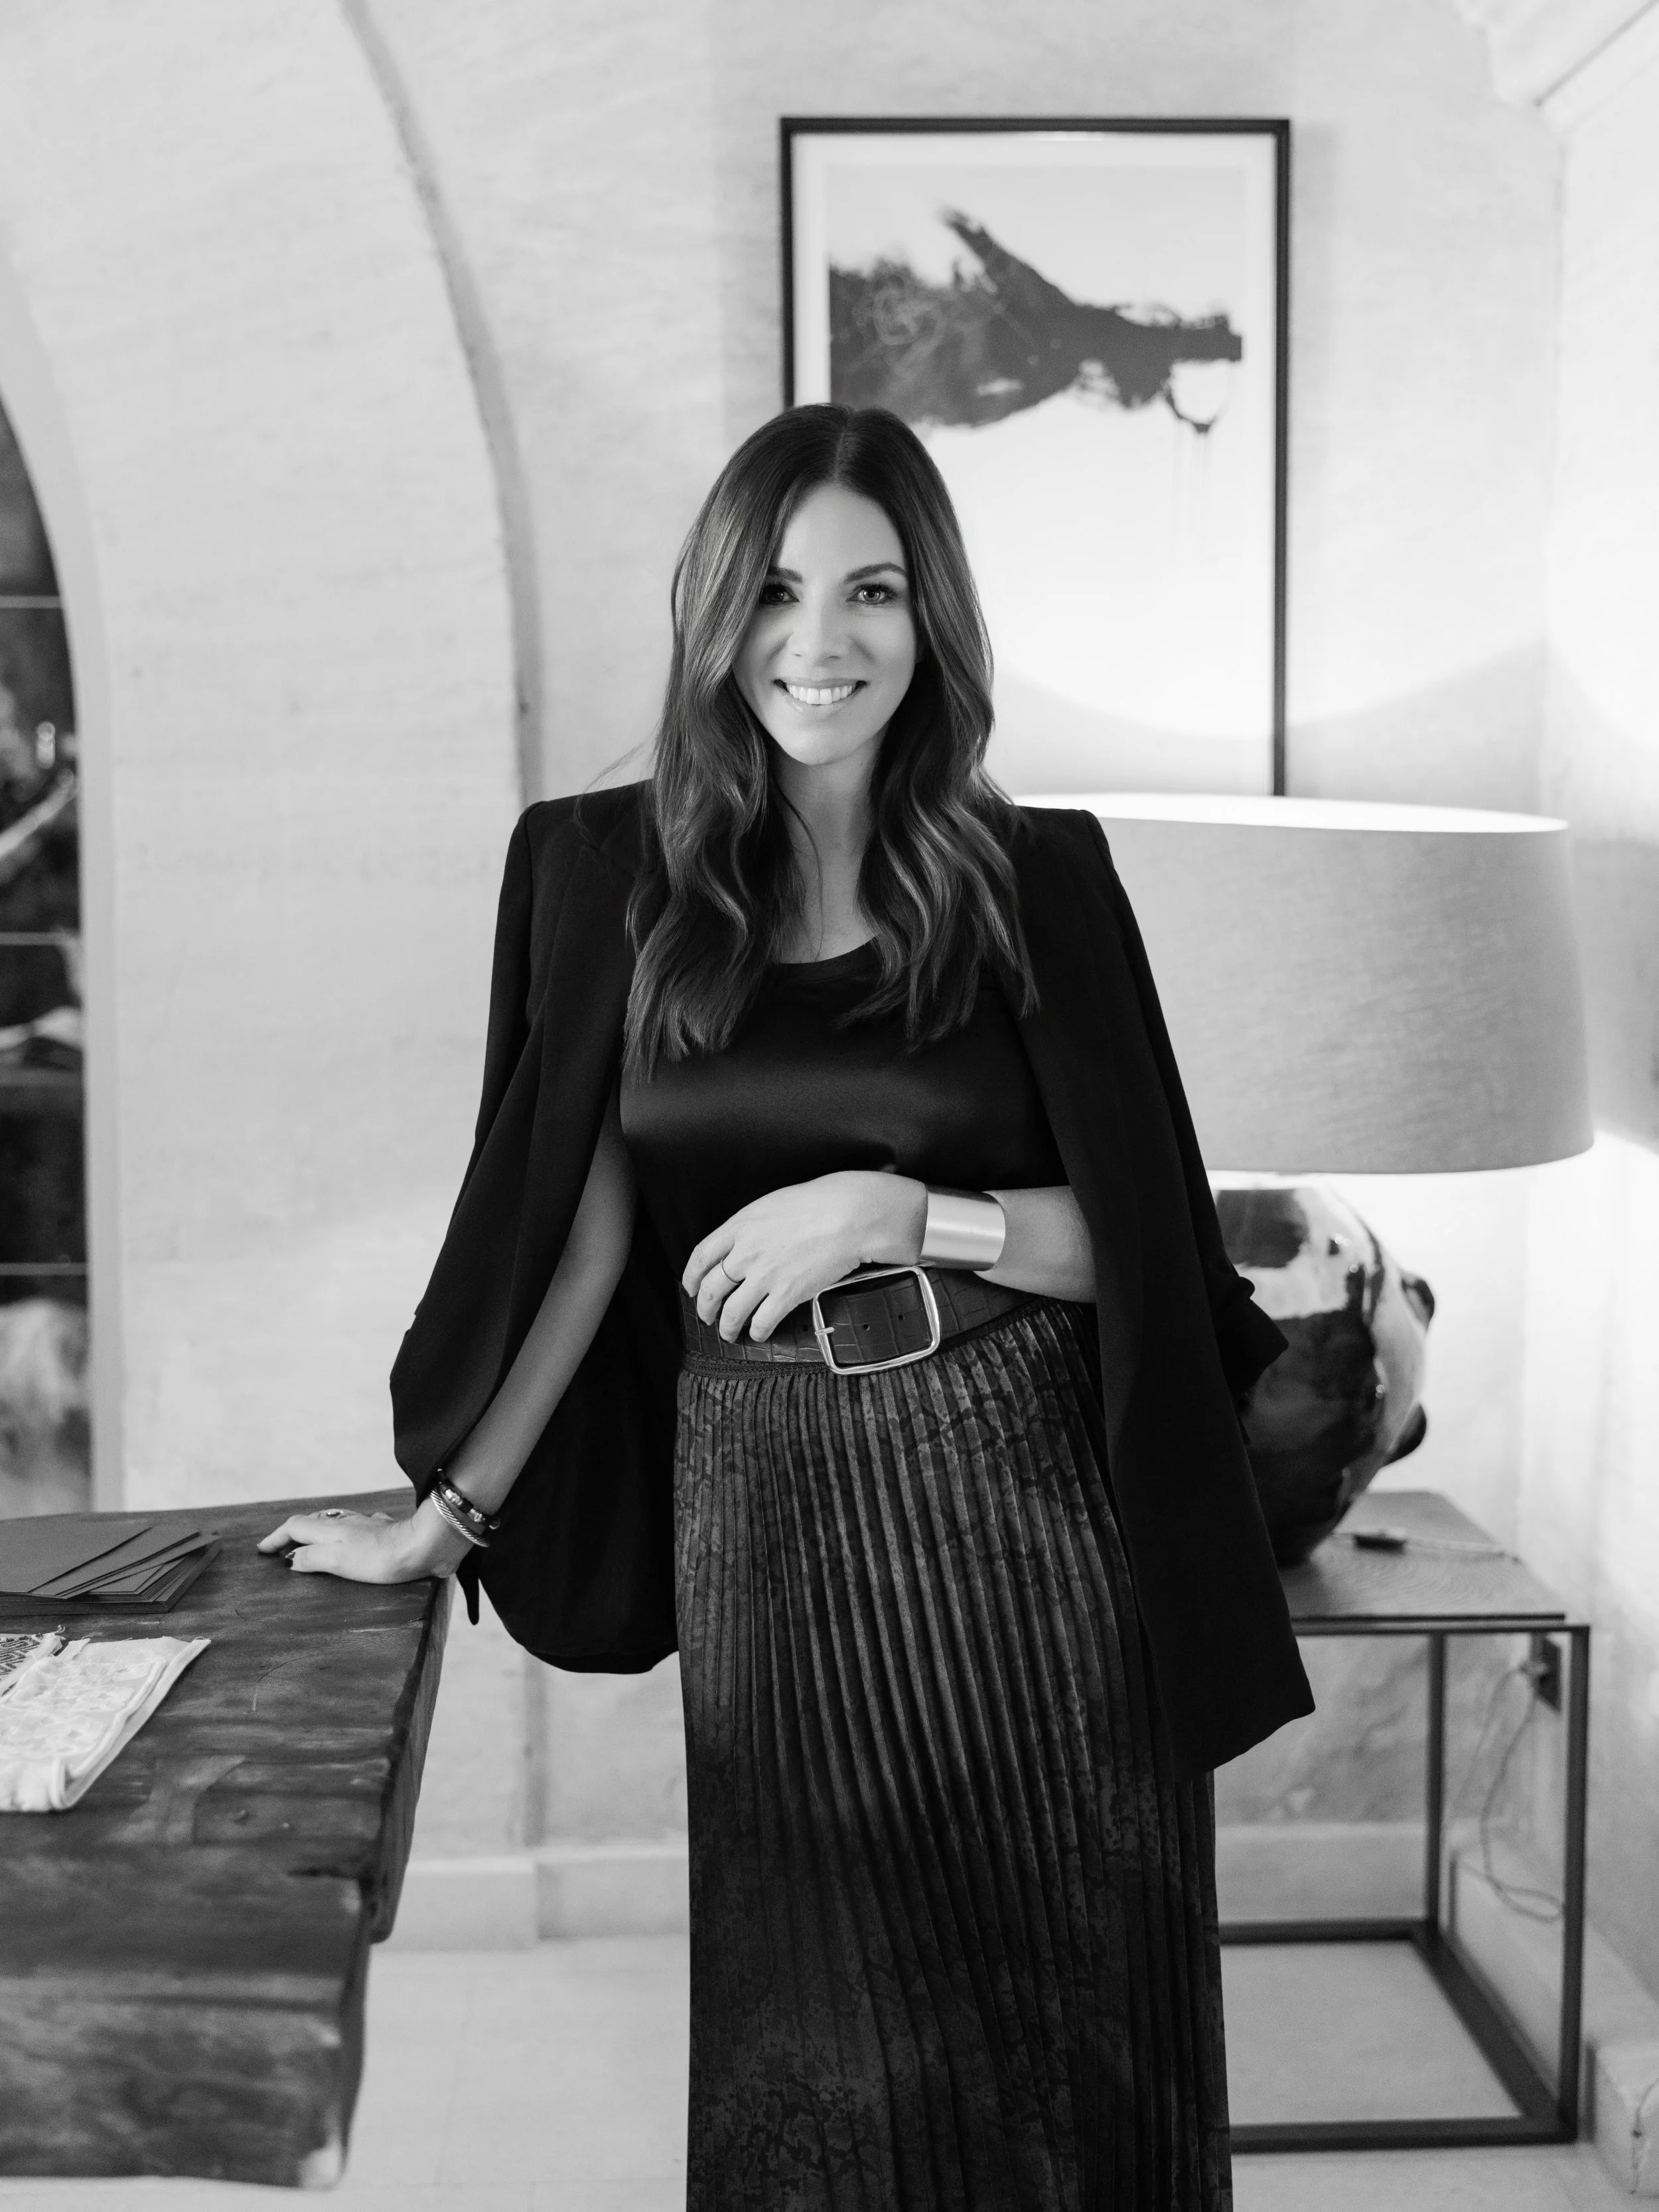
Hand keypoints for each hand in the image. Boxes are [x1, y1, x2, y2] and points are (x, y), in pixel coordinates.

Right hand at [256, 1498, 472, 1583]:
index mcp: (332, 1530)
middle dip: (294, 1534)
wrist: (424, 1547)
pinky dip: (349, 1535)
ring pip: (336, 1525)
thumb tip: (292, 1559)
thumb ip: (312, 1557)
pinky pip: (361, 1530)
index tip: (262, 1551)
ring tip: (312, 1544)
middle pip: (313, 1523)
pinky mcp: (387, 1534)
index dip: (276, 1538)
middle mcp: (348, 1524)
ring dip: (320, 1533)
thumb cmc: (380, 1557)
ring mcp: (368, 1527)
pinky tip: (356, 1540)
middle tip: (281, 1549)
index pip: (295, 1527)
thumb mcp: (337, 1560)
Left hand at [684, 1170, 925, 1342]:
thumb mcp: (769, 1206)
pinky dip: (757, 1332)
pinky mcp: (787, 1294)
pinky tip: (759, 1334)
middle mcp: (745, 1253)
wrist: (847, 1215)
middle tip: (707, 1316)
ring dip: (727, 1327)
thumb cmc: (815, 1204)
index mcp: (739, 1227)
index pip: (700, 1257)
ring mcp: (764, 1275)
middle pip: (711, 1289)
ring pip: (732, 1312)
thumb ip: (748, 1227)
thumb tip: (739, 1245)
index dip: (691, 1277)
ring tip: (729, 1333)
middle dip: (705, 1308)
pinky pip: (762, 1321)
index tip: (691, 1288)